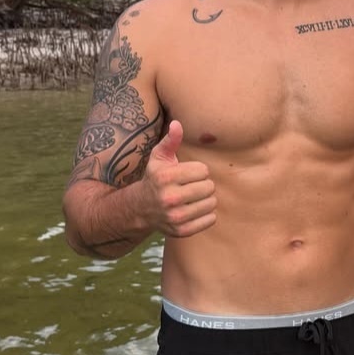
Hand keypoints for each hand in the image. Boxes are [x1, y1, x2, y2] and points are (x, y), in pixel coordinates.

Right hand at [141, 120, 216, 237]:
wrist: (141, 208)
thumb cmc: (156, 178)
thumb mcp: (159, 157)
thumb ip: (170, 140)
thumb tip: (177, 124)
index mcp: (165, 178)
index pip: (203, 171)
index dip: (198, 170)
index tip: (189, 173)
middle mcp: (169, 198)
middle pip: (209, 187)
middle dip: (204, 184)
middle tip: (193, 186)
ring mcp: (175, 217)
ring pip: (212, 203)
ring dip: (207, 199)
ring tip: (194, 197)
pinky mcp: (182, 231)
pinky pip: (210, 219)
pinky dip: (207, 214)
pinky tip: (195, 209)